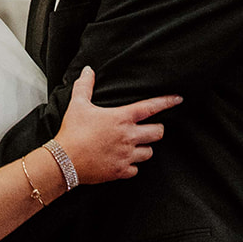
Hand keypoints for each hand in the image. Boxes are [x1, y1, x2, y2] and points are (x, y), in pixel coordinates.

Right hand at [54, 67, 181, 184]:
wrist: (64, 161)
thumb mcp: (78, 105)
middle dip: (155, 130)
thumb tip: (88, 70)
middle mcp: (128, 136)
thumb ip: (85, 86)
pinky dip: (132, 166)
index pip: (151, 107)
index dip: (167, 102)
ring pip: (149, 152)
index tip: (178, 99)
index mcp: (122, 118)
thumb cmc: (72, 131)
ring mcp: (126, 155)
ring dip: (144, 148)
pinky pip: (136, 170)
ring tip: (134, 146)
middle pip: (158, 132)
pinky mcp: (121, 171)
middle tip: (148, 129)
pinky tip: (123, 161)